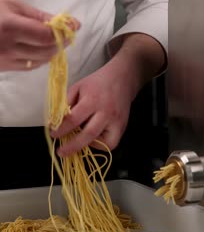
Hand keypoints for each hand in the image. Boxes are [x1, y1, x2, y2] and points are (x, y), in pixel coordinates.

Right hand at [0, 0, 79, 70]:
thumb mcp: (11, 5)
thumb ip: (38, 15)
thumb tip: (65, 22)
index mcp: (11, 28)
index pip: (46, 36)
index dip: (64, 32)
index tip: (74, 26)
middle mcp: (9, 48)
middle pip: (47, 51)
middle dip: (62, 43)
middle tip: (68, 33)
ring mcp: (6, 61)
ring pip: (40, 61)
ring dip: (52, 51)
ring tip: (55, 39)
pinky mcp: (4, 68)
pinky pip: (29, 66)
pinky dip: (40, 58)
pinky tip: (40, 48)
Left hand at [52, 32, 164, 155]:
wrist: (122, 79)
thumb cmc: (96, 83)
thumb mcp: (77, 87)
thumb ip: (66, 103)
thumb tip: (54, 122)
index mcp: (92, 100)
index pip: (74, 119)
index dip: (61, 129)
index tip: (53, 134)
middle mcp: (106, 112)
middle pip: (89, 134)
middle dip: (73, 146)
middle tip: (61, 152)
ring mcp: (116, 121)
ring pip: (103, 143)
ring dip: (88, 146)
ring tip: (78, 143)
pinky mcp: (123, 126)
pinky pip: (111, 143)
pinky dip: (101, 145)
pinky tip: (93, 139)